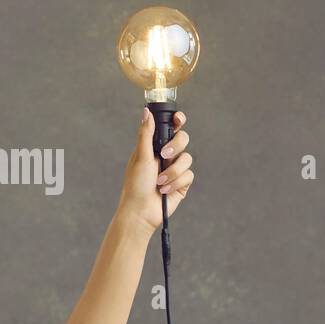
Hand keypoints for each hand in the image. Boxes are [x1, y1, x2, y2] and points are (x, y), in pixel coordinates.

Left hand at [116, 107, 193, 234]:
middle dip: (175, 147)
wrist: (141, 212)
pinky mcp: (182, 183)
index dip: (177, 120)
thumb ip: (146, 134)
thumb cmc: (136, 185)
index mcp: (154, 147)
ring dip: (173, 171)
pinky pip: (189, 175)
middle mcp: (166, 156)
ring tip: (160, 182)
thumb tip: (146, 111)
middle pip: (183, 139)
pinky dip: (176, 183)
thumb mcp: (140, 157)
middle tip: (164, 156)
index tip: (178, 119)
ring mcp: (175, 169)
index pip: (170, 128)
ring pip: (187, 159)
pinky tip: (165, 191)